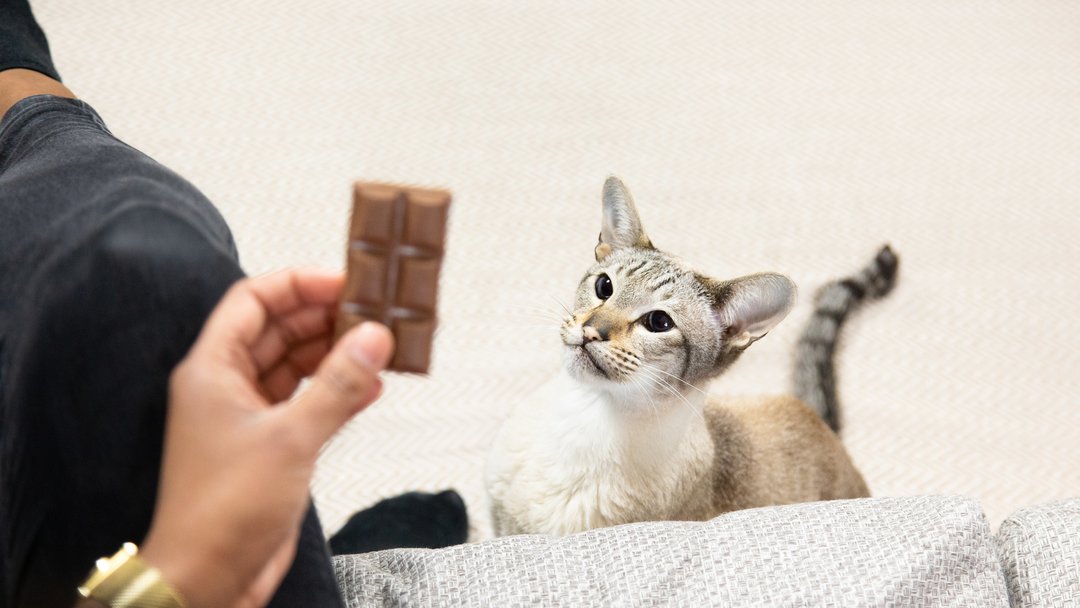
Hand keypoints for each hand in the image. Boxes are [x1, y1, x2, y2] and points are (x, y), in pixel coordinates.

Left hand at [139, 269, 393, 607]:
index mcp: (213, 368)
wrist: (209, 578)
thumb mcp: (290, 437)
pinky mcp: (272, 445)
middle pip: (280, 328)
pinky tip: (372, 388)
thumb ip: (337, 385)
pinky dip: (338, 392)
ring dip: (336, 354)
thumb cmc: (221, 512)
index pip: (254, 300)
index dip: (297, 283)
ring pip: (297, 365)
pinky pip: (309, 401)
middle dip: (325, 317)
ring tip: (380, 346)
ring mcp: (250, 415)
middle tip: (373, 312)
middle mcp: (228, 385)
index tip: (343, 281)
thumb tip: (374, 339)